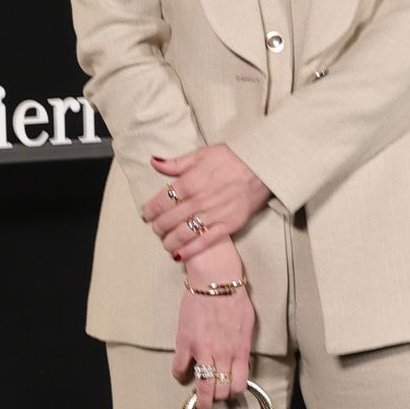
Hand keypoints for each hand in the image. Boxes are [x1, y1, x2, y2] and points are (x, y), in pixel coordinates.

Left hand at [141, 144, 271, 261]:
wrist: (263, 166)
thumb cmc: (232, 157)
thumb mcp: (203, 153)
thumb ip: (177, 162)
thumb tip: (154, 162)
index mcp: (190, 181)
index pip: (160, 201)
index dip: (149, 210)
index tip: (146, 214)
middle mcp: (199, 200)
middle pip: (168, 220)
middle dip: (157, 227)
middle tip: (155, 229)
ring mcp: (214, 214)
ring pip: (183, 234)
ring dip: (169, 241)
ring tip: (166, 242)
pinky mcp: (228, 225)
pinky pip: (204, 242)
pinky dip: (189, 250)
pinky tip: (179, 254)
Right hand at [174, 272, 254, 408]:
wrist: (216, 280)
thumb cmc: (234, 298)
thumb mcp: (248, 325)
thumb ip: (243, 345)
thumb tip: (241, 360)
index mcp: (240, 350)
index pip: (239, 384)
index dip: (233, 392)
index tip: (228, 391)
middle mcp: (223, 355)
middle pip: (221, 391)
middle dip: (217, 399)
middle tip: (212, 398)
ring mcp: (203, 350)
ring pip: (203, 386)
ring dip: (200, 398)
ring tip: (198, 400)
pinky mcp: (185, 342)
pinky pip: (179, 368)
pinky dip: (180, 374)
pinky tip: (181, 374)